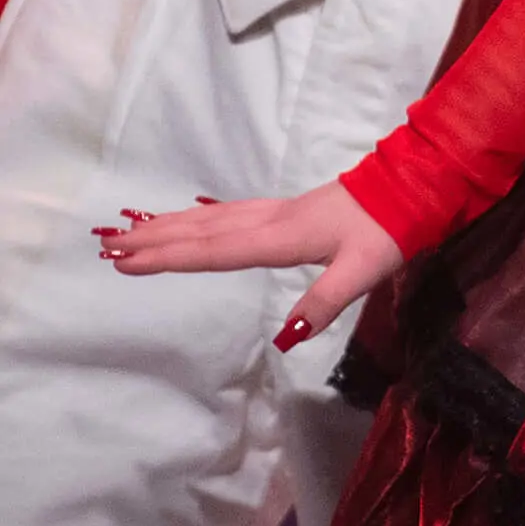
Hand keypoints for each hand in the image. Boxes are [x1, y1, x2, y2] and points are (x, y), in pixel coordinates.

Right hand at [97, 183, 402, 348]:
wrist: (415, 186)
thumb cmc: (390, 230)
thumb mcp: (365, 270)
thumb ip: (325, 302)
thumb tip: (285, 338)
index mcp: (282, 237)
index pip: (215, 251)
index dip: (170, 257)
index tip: (125, 260)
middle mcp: (273, 221)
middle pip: (203, 231)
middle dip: (155, 239)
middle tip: (107, 244)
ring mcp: (280, 212)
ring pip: (214, 219)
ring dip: (172, 224)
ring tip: (132, 229)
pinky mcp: (290, 211)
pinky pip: (231, 213)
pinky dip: (201, 216)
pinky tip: (193, 218)